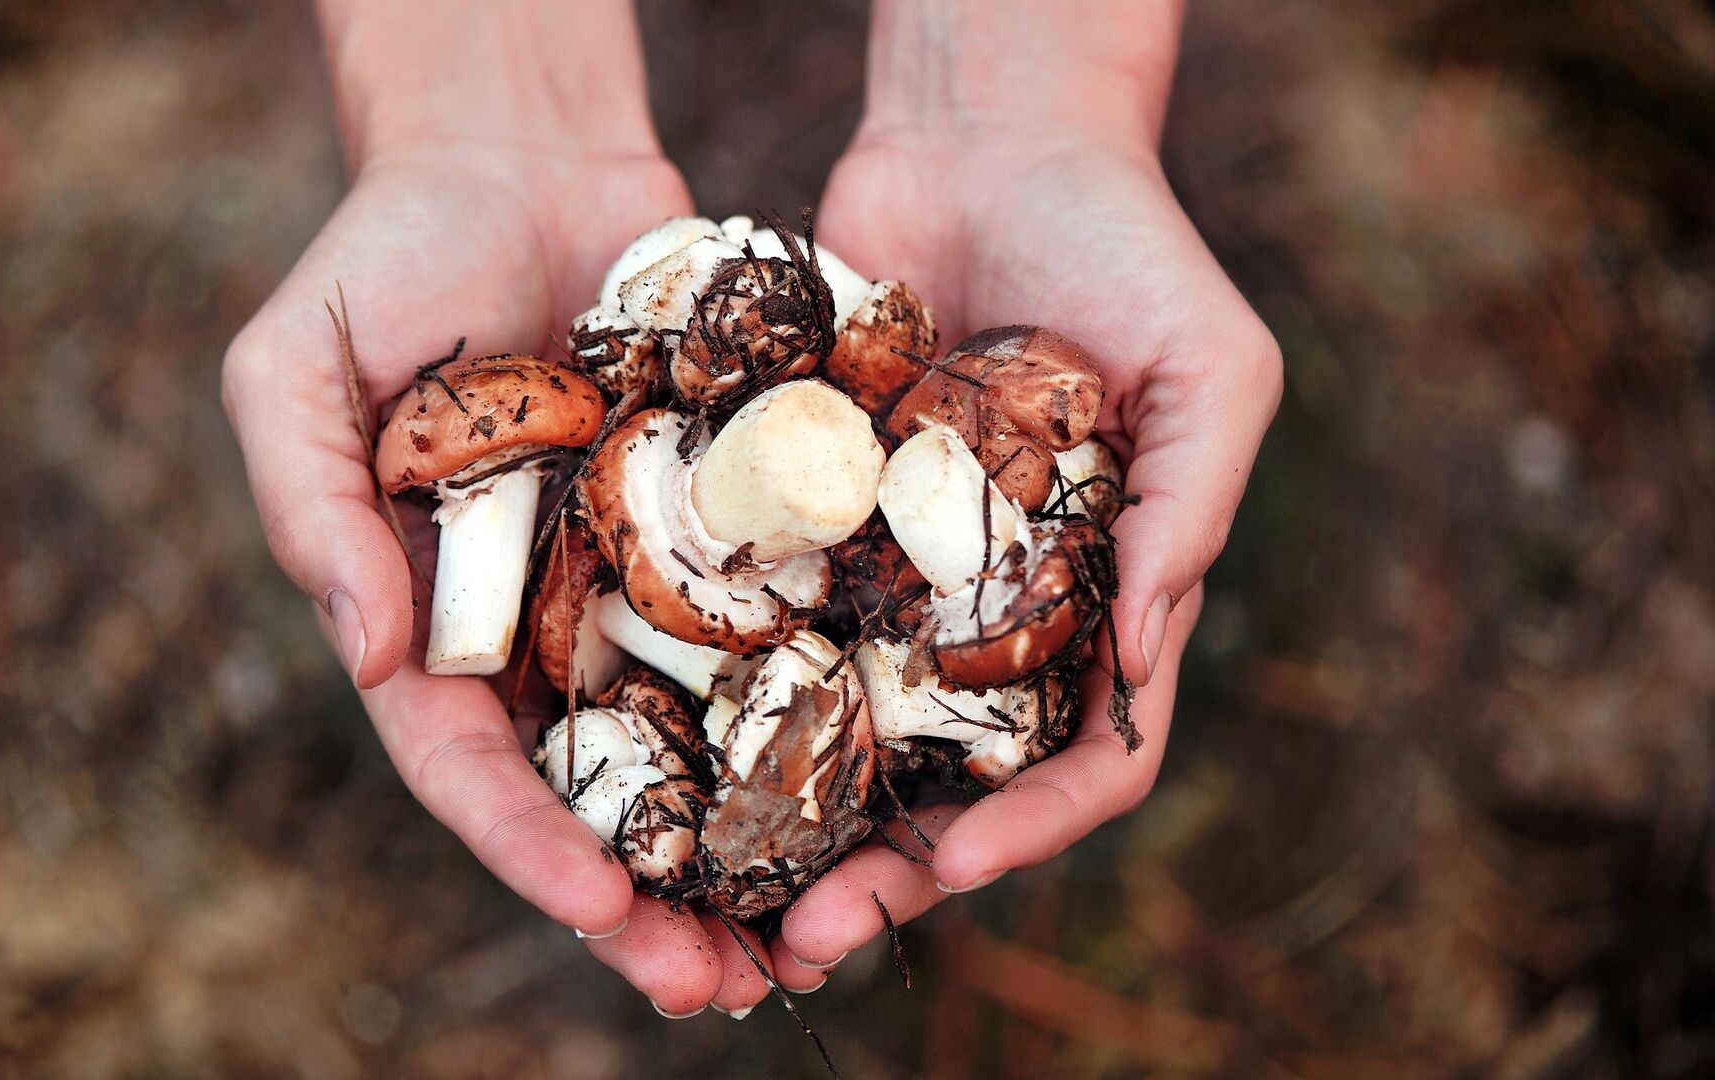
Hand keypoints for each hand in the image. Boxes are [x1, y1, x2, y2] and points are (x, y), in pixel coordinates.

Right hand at [223, 0, 818, 1018]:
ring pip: (699, 738)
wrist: (520, 153)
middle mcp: (541, 623)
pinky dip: (815, 705)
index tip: (600, 905)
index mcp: (434, 617)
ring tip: (810, 936)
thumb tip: (374, 661)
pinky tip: (877, 779)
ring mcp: (637, 580)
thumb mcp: (297, 370)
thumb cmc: (386, 252)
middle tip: (719, 986)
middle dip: (650, 898)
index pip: (472, 763)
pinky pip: (772, 623)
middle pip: (597, 786)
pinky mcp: (722, 524)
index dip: (530, 843)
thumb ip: (314, 513)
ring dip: (747, 842)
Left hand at [778, 2, 1280, 970]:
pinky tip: (664, 751)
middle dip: (888, 868)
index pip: (1085, 755)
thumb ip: (1190, 513)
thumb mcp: (1210, 369)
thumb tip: (1148, 667)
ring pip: (844, 728)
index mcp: (1105, 600)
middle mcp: (994, 609)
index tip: (956, 870)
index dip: (1028, 827)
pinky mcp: (810, 516)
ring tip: (723, 889)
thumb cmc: (1130, 242)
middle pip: (949, 777)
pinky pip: (769, 618)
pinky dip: (726, 691)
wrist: (989, 136)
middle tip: (805, 938)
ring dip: (791, 821)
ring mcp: (898, 569)